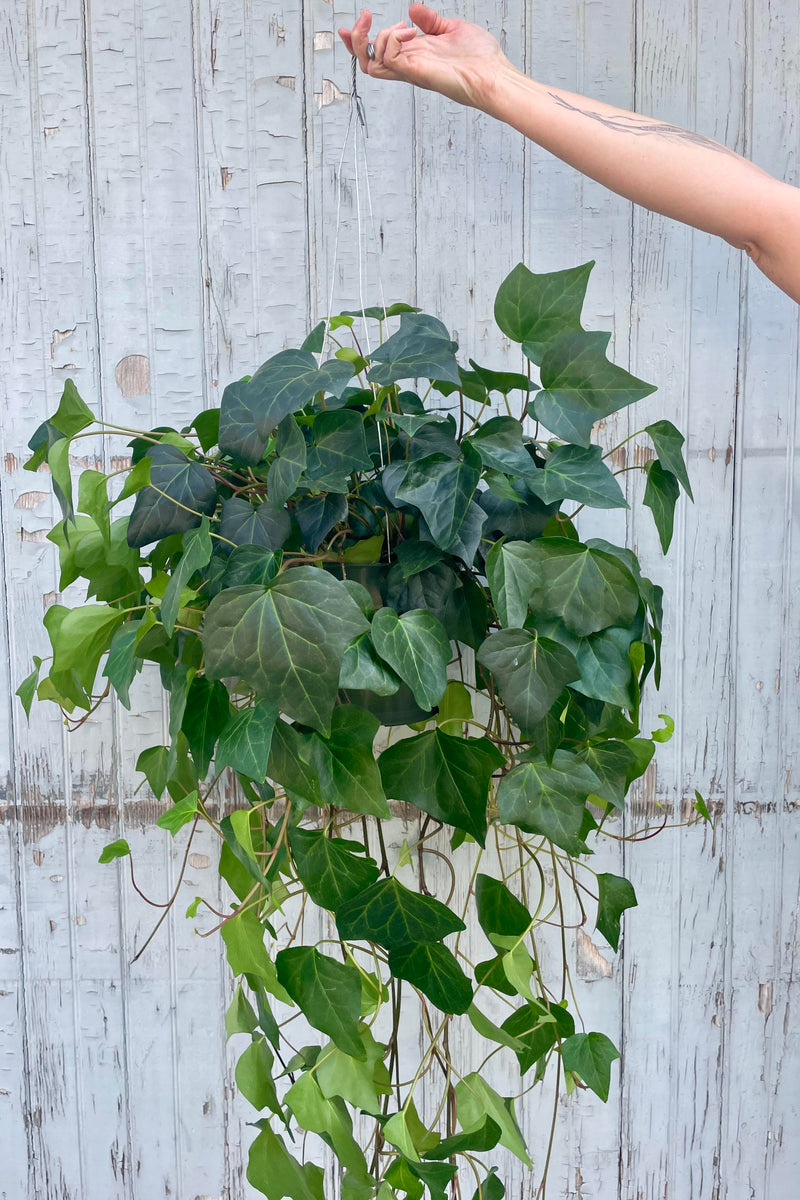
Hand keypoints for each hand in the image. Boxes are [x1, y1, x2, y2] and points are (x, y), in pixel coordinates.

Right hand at [338, 4, 509, 108]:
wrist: (494, 75)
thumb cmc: (480, 58)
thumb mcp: (451, 28)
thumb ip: (430, 20)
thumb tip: (413, 9)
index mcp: (415, 55)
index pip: (379, 53)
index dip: (361, 40)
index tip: (351, 25)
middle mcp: (409, 65)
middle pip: (367, 61)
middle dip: (356, 39)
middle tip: (364, 18)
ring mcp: (411, 70)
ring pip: (372, 62)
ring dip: (378, 37)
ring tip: (403, 28)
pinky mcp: (416, 72)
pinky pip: (388, 58)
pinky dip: (391, 40)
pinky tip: (409, 33)